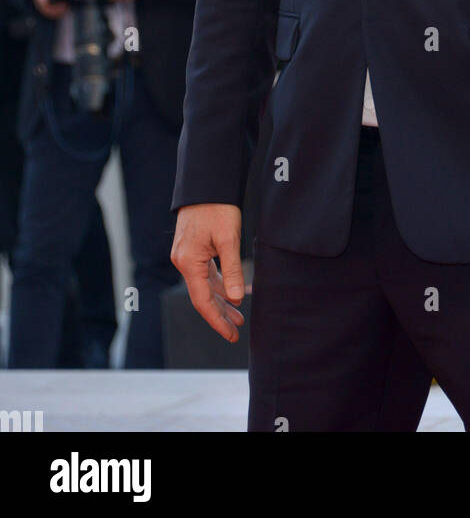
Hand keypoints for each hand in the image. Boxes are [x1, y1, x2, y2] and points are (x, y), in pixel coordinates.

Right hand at [171, 204, 245, 341]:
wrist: (206, 183)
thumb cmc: (217, 208)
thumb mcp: (229, 240)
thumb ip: (232, 271)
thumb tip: (235, 299)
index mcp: (188, 262)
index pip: (203, 301)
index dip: (217, 320)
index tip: (231, 334)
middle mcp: (183, 261)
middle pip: (202, 296)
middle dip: (220, 314)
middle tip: (237, 329)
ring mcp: (186, 255)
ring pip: (204, 285)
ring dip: (220, 299)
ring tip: (238, 314)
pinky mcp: (192, 248)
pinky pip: (205, 273)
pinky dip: (218, 283)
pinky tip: (231, 290)